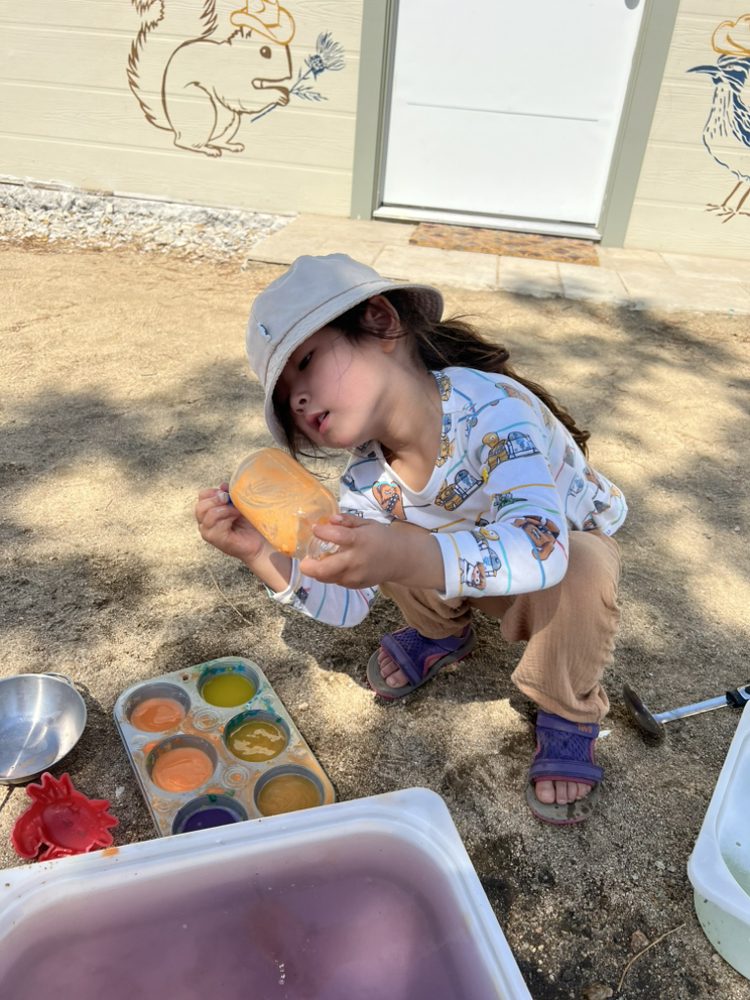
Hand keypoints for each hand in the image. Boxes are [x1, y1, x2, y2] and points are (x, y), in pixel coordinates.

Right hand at [194, 484, 266, 563]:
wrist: (260, 541)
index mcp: (208, 512)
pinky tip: (236, 518)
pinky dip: (228, 518)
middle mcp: (204, 523)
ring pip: (208, 514)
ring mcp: (208, 533)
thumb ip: (230, 494)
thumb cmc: (250, 523)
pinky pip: (216, 525)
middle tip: (229, 500)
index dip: (214, 491)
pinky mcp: (215, 540)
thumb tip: (223, 485)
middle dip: (216, 500)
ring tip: (237, 511)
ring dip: (225, 509)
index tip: (227, 493)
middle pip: (200, 506)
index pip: (202, 496)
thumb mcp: (239, 504)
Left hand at [299, 514, 444, 590]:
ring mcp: (355, 576)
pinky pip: (337, 581)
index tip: (314, 529)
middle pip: (325, 569)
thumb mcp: (366, 523)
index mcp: (360, 541)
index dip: (322, 533)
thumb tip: (329, 519)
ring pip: (327, 578)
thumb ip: (347, 521)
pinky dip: (330, 574)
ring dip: (318, 571)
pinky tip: (332, 566)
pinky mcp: (356, 585)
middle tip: (303, 561)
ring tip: (316, 562)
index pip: (337, 537)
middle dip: (309, 566)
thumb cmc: (381, 538)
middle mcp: (356, 560)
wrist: (400, 559)